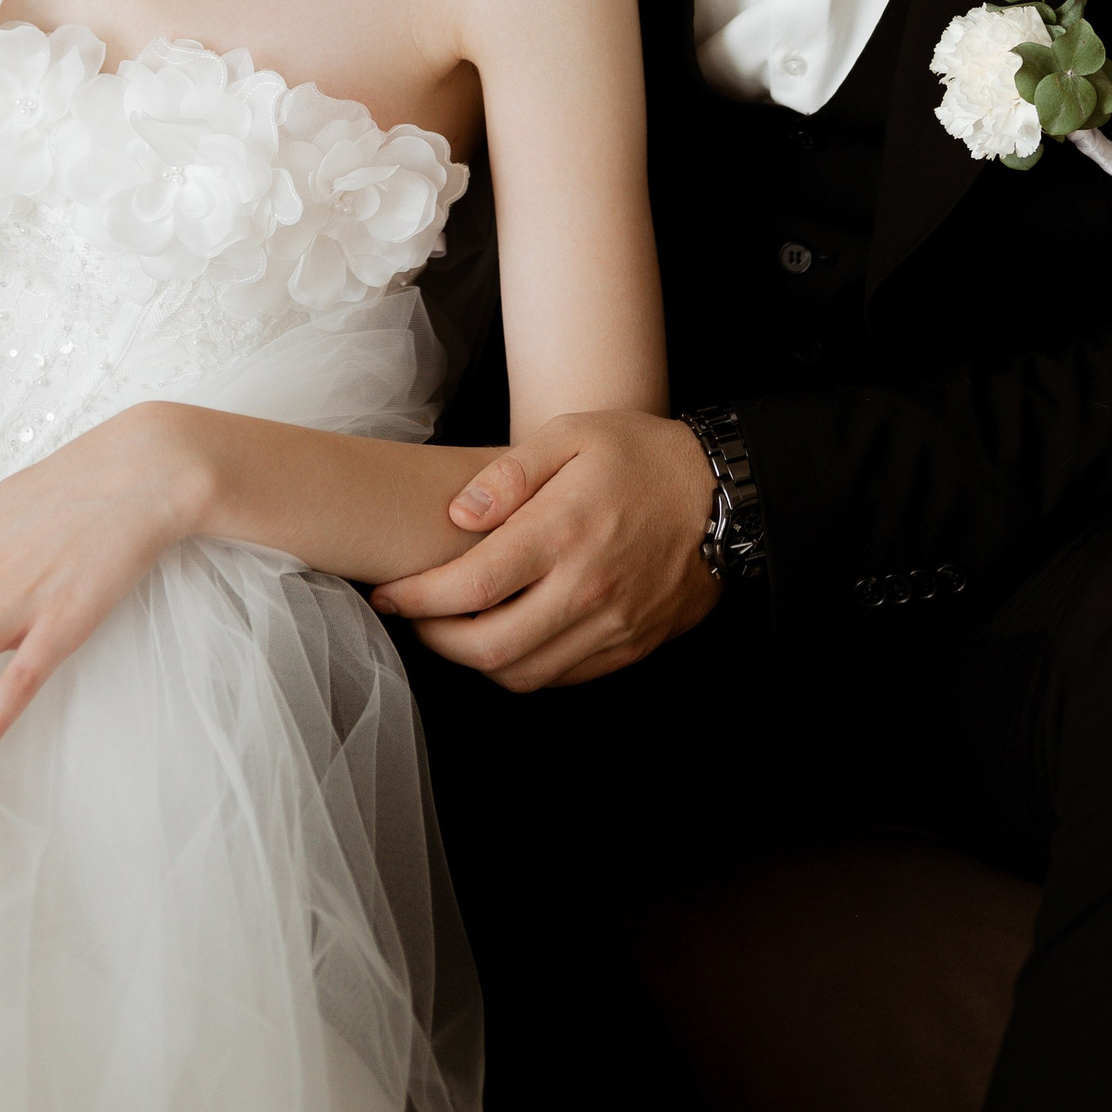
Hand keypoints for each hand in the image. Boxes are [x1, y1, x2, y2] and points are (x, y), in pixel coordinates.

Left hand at [370, 410, 719, 689]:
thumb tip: (457, 515)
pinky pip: (560, 678)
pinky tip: (506, 637)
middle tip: (413, 617)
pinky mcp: (628, 647)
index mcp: (563, 532)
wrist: (723, 497)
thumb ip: (508, 474)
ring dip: (475, 661)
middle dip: (436, 641)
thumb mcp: (571, 433)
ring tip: (453, 629)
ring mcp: (610, 626)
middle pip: (488, 647)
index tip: (389, 594)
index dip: (418, 599)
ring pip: (522, 674)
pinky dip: (521, 668)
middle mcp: (585, 589)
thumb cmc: (639, 455)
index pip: (471, 586)